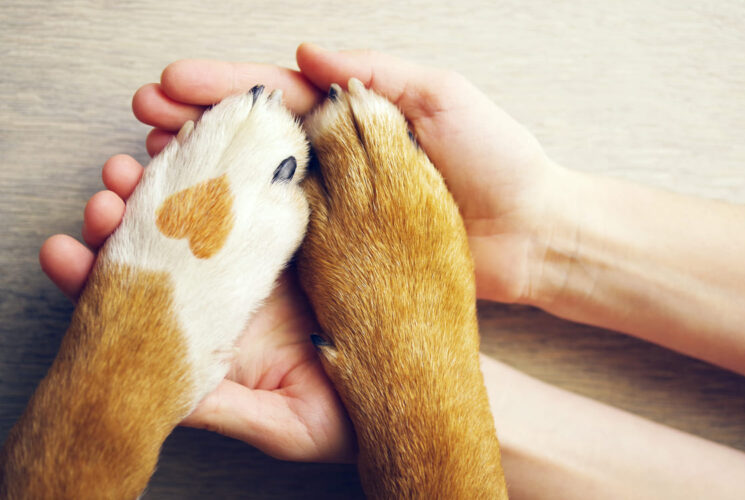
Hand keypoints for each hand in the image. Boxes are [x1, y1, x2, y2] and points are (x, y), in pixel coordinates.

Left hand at [39, 154, 355, 462]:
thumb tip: (163, 398)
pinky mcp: (324, 221)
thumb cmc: (351, 417)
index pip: (152, 293)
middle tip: (108, 188)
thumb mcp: (285, 424)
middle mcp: (241, 280)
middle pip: (174, 236)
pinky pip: (281, 183)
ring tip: (144, 161)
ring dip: (174, 175)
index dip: (104, 272)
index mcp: (223, 323)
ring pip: (215, 200)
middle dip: (133, 210)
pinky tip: (216, 145)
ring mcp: (280, 249)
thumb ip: (224, 408)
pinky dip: (246, 161)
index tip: (69, 254)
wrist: (419, 389)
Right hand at [131, 44, 564, 304]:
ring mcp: (336, 211)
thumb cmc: (498, 159)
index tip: (171, 82)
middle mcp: (337, 162)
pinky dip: (240, 234)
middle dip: (194, 127)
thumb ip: (374, 73)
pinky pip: (284, 242)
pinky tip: (201, 230)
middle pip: (252, 142)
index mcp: (353, 119)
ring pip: (257, 191)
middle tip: (143, 122)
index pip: (276, 96)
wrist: (532, 234)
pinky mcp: (343, 257)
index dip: (222, 87)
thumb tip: (307, 51)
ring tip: (150, 171)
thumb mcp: (442, 95)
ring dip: (202, 179)